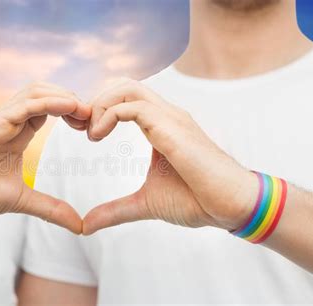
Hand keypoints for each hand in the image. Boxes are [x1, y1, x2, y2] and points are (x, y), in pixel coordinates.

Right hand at [0, 82, 89, 233]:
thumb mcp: (22, 200)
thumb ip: (51, 209)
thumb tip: (80, 226)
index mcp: (18, 133)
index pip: (50, 109)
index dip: (73, 112)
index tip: (91, 127)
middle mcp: (12, 121)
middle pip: (47, 94)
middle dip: (73, 101)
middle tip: (93, 117)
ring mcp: (2, 119)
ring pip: (37, 91)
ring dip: (64, 96)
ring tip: (84, 111)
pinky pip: (26, 104)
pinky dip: (49, 101)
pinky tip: (70, 107)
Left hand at [81, 78, 257, 234]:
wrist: (231, 206)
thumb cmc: (197, 200)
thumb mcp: (145, 204)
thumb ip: (115, 211)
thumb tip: (86, 225)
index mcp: (161, 125)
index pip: (125, 99)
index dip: (100, 109)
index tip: (85, 132)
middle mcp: (166, 115)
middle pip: (124, 85)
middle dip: (97, 101)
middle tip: (81, 128)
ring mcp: (171, 118)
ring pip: (127, 88)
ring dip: (101, 105)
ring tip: (91, 134)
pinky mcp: (172, 128)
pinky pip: (133, 107)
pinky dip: (108, 116)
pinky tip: (98, 137)